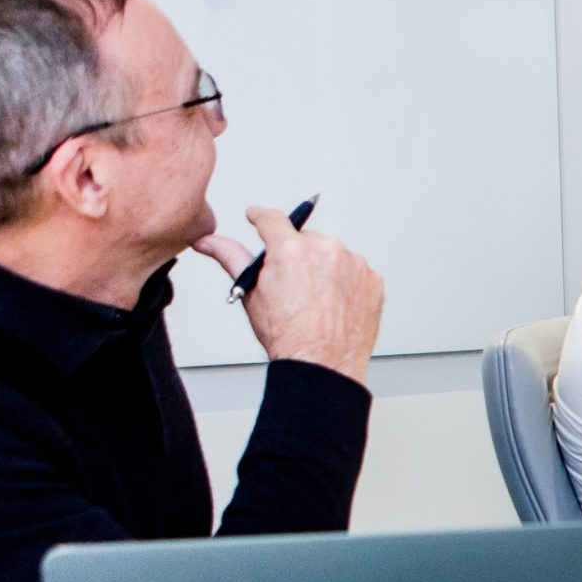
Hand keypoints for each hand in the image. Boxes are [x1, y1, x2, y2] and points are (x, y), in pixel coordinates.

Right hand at [193, 206, 384, 385]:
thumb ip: (232, 259)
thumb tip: (209, 242)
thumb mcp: (251, 294)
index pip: (271, 218)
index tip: (257, 217)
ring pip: (332, 255)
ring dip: (323, 268)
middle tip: (290, 282)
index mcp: (291, 249)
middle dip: (296, 253)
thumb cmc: (287, 335)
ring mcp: (354, 264)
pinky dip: (345, 282)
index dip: (260, 217)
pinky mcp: (373, 279)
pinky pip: (355, 272)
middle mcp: (326, 249)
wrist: (323, 365)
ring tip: (315, 299)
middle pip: (304, 239)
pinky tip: (334, 304)